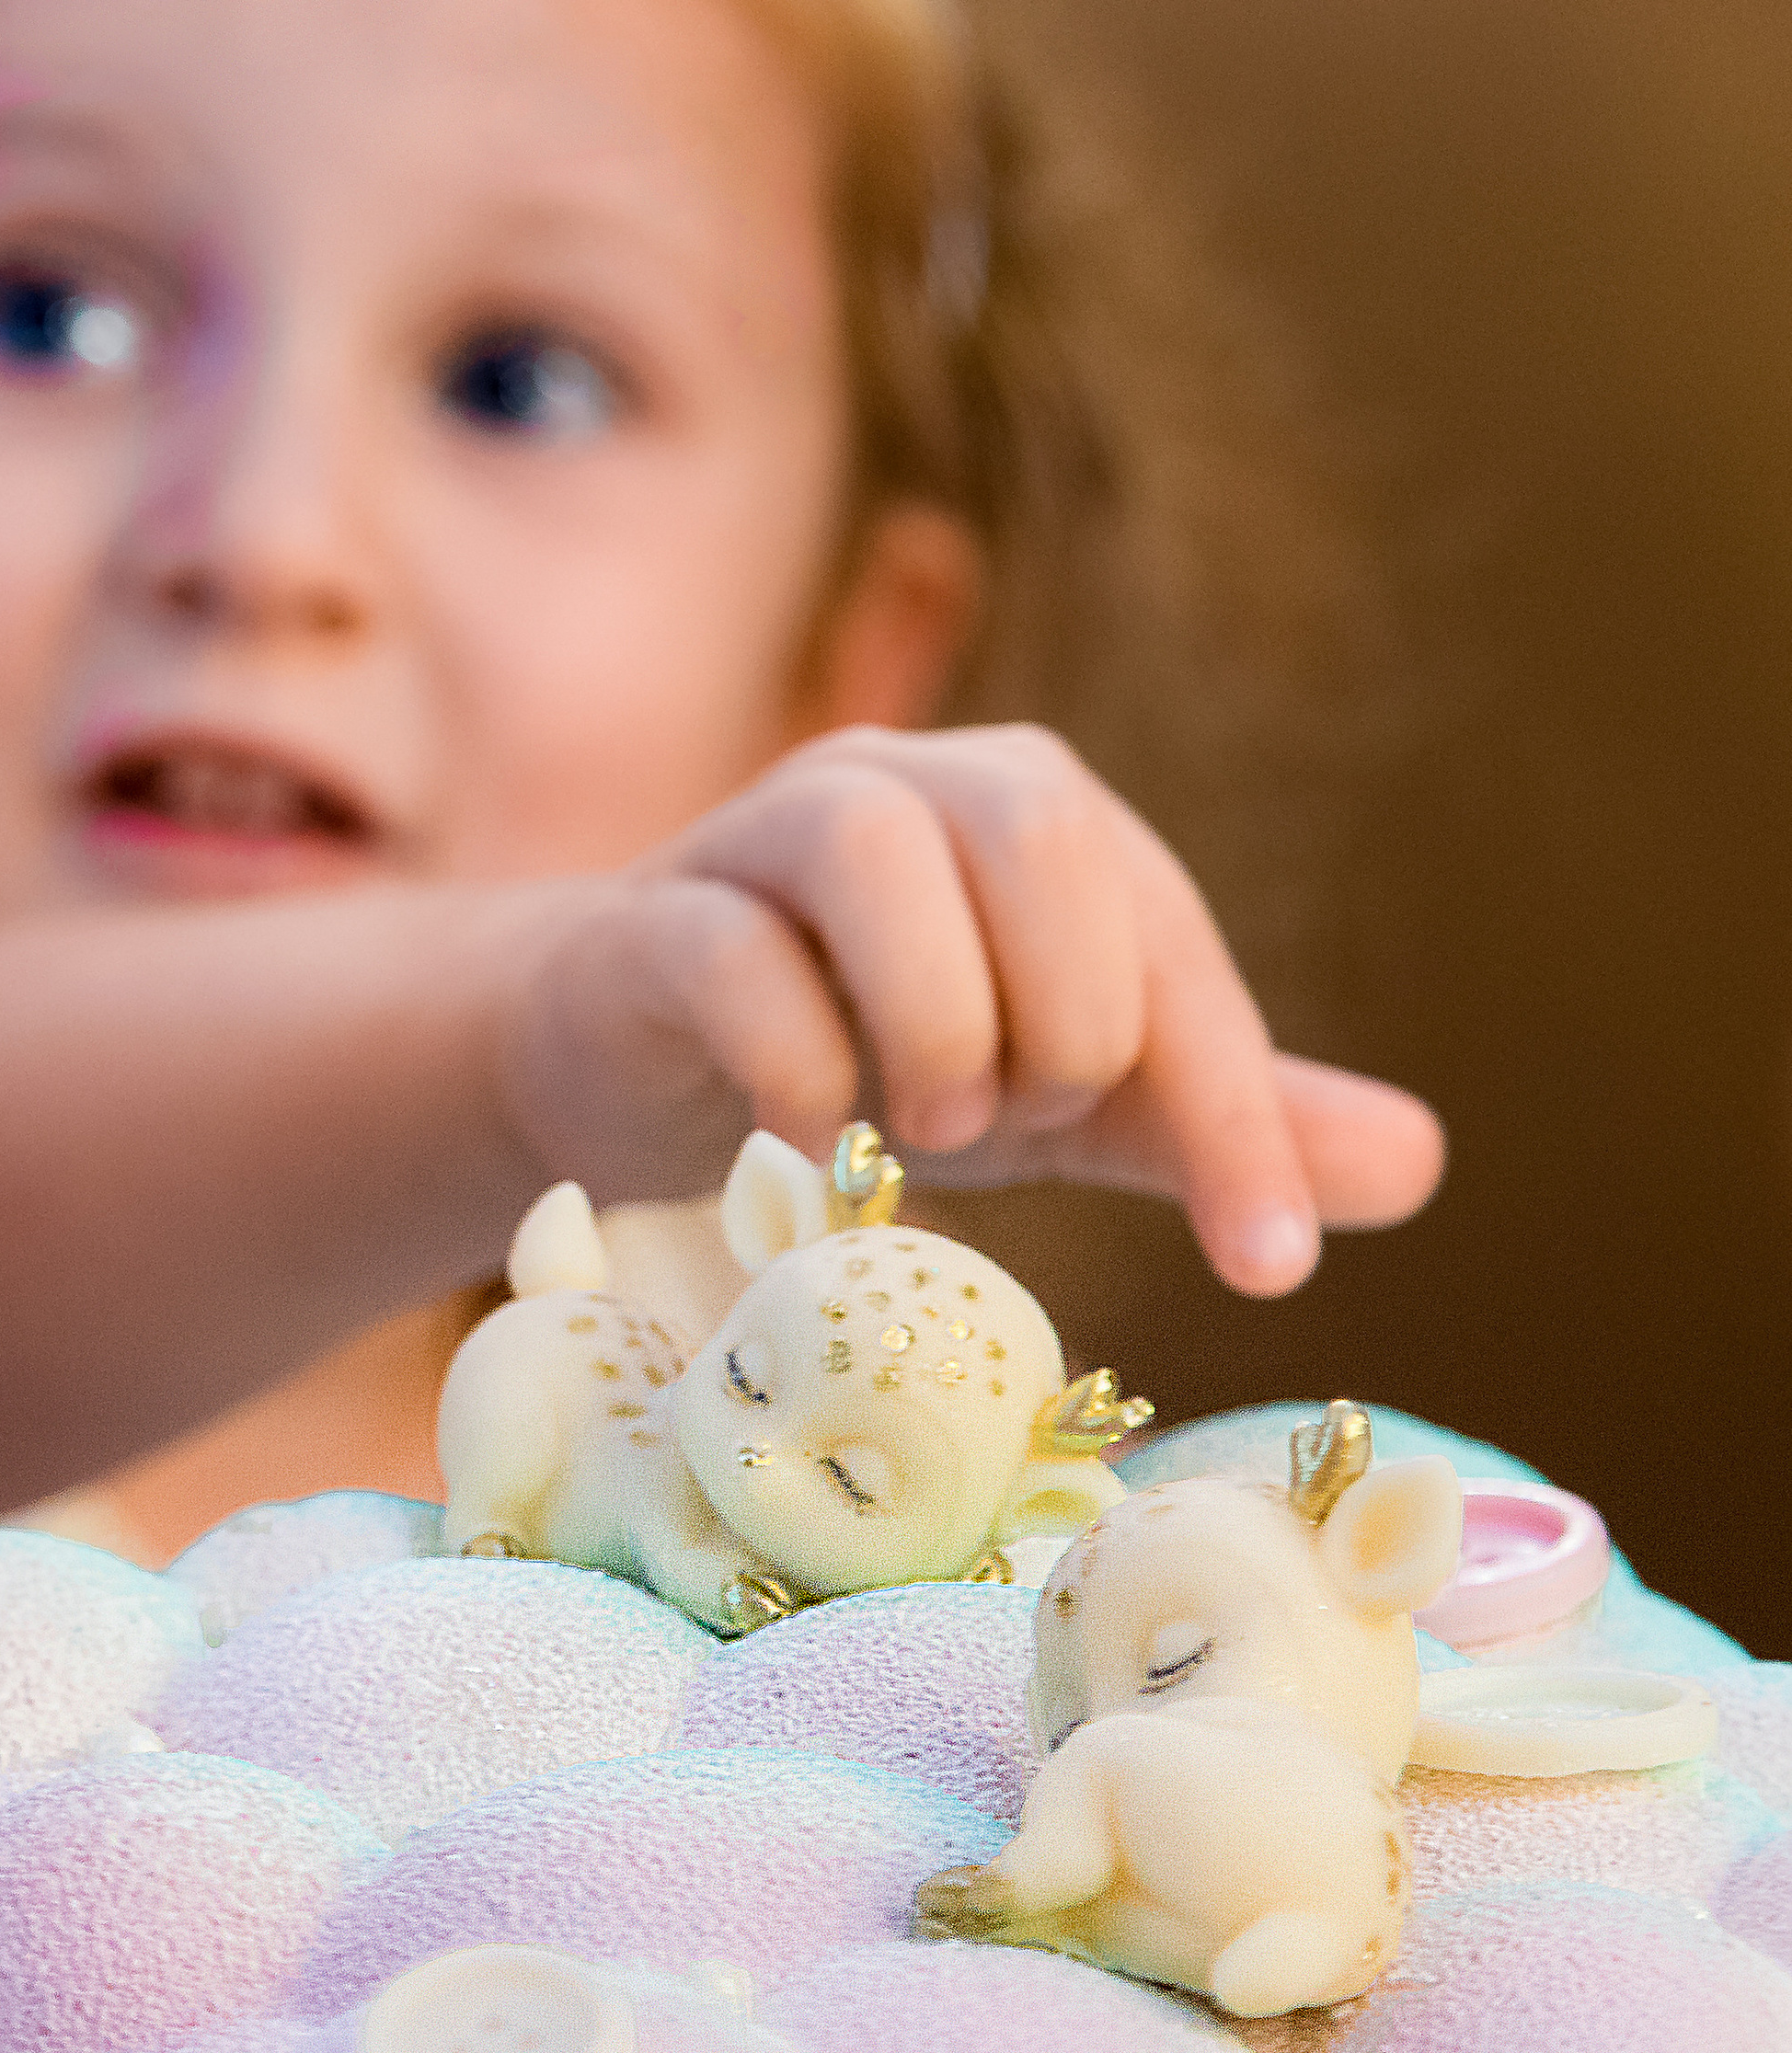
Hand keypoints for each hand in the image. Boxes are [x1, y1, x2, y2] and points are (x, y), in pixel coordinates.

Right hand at [501, 723, 1441, 1294]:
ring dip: (932, 1019)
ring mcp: (759, 835)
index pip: (1168, 936)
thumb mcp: (1064, 1099)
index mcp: (1028, 815)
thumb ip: (1216, 1117)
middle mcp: (904, 785)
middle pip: (1036, 821)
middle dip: (1067, 1011)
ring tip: (928, 1131)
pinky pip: (728, 952)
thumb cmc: (871, 1057)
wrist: (632, 1056)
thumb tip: (1421, 1163)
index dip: (1232, 1108)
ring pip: (869, 848)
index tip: (1266, 1267)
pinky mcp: (649, 923)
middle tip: (1026, 1130)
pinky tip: (811, 1140)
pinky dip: (795, 1064)